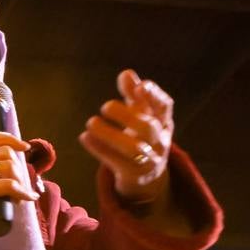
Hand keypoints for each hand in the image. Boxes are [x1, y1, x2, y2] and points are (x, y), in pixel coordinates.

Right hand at [0, 130, 39, 245]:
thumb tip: (3, 177)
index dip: (8, 138)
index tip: (23, 148)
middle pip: (4, 152)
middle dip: (20, 168)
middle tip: (22, 185)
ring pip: (8, 167)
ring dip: (21, 181)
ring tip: (20, 195)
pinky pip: (8, 185)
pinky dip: (22, 192)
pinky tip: (26, 199)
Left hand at [78, 69, 173, 205]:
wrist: (146, 175)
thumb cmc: (140, 136)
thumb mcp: (140, 115)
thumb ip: (133, 95)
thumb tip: (127, 73)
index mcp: (164, 122)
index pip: (164, 107)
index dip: (154, 96)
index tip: (140, 87)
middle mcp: (160, 141)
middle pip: (148, 128)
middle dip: (127, 116)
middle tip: (105, 106)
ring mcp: (149, 159)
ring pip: (133, 148)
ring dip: (110, 135)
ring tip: (91, 122)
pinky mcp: (133, 174)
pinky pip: (117, 162)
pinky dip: (100, 149)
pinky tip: (84, 137)